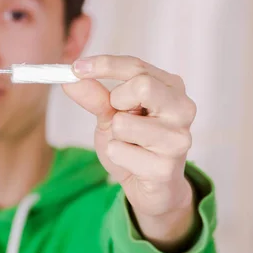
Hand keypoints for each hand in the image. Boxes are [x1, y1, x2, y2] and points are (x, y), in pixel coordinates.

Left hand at [63, 55, 197, 249]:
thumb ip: (94, 96)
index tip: (75, 68)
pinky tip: (133, 163)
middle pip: (142, 85)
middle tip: (117, 116)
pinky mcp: (166, 167)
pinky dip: (116, 156)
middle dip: (117, 100)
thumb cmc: (134, 144)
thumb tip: (69, 79)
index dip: (104, 65)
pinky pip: (120, 151)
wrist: (150, 187)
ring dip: (114, 134)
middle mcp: (182, 108)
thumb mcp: (111, 115)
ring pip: (124, 123)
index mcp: (170, 87)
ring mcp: (178, 138)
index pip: (137, 66)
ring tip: (129, 143)